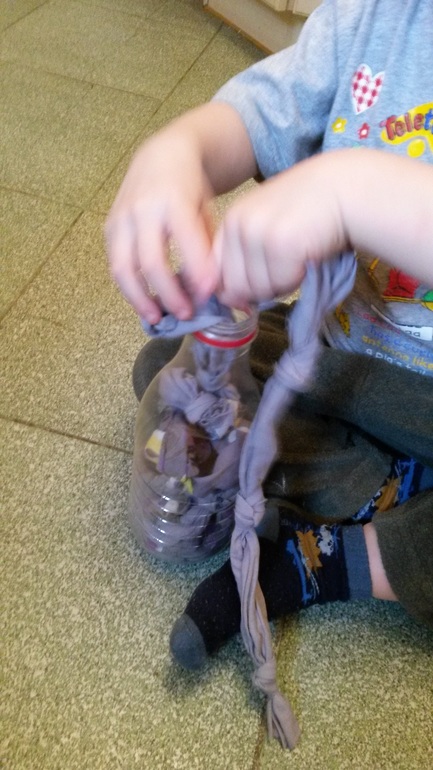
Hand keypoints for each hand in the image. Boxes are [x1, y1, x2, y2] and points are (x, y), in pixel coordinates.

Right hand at [105, 129, 217, 322]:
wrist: (161, 158)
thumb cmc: (191, 188)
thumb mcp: (207, 210)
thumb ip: (207, 246)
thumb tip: (214, 290)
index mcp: (174, 200)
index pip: (186, 242)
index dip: (198, 273)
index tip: (211, 295)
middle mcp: (142, 208)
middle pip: (151, 262)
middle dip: (170, 294)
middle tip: (187, 314)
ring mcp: (121, 219)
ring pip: (123, 269)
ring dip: (141, 299)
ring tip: (158, 318)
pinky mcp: (109, 228)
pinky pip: (116, 265)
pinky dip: (129, 289)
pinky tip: (146, 304)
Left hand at [212, 153, 345, 307]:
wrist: (346, 188)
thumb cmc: (310, 211)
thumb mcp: (267, 226)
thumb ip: (242, 258)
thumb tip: (228, 300)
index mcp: (230, 220)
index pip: (218, 273)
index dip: (238, 288)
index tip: (260, 283)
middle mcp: (237, 224)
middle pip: (237, 287)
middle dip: (263, 286)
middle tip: (287, 265)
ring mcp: (257, 232)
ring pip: (259, 289)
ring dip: (282, 283)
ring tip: (299, 256)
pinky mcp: (280, 243)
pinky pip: (282, 283)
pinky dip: (298, 279)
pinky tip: (308, 255)